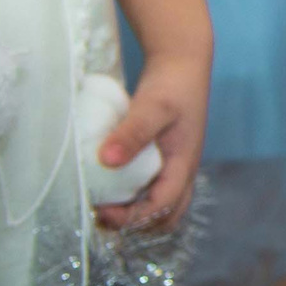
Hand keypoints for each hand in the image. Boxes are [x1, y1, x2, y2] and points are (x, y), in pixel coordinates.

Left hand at [98, 49, 207, 229]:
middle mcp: (181, 170)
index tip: (102, 210)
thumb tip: (106, 161)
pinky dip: (132, 197)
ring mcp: (173, 164)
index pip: (164, 206)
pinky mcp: (162, 157)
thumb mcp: (151, 107)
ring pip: (159, 204)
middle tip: (102, 214)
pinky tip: (108, 186)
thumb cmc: (171, 84)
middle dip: (136, 223)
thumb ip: (132, 132)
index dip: (134, 217)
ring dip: (134, 212)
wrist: (181, 62)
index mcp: (184, 163)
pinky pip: (150, 188)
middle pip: (167, 214)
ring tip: (102, 204)